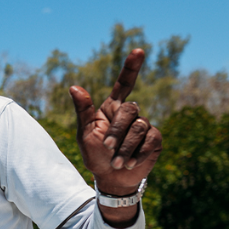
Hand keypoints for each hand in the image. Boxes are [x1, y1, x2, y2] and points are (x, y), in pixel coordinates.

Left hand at [69, 49, 161, 195]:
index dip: (131, 67)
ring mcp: (144, 126)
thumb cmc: (95, 155)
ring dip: (125, 147)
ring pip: (139, 127)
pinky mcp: (154, 140)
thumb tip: (74, 86)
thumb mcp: (85, 133)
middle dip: (117, 130)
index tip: (138, 50)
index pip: (125, 84)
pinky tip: (130, 163)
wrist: (112, 178)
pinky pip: (150, 139)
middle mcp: (130, 114)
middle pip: (130, 109)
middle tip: (107, 147)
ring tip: (117, 162)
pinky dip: (138, 153)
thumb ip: (83, 110)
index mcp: (112, 108)